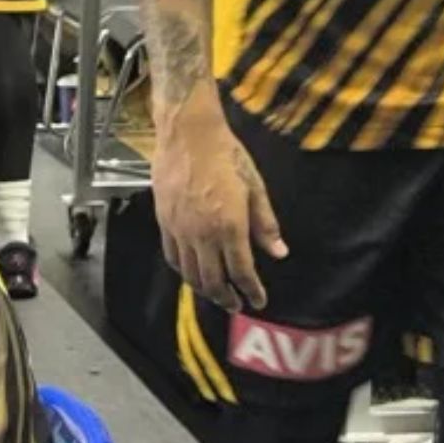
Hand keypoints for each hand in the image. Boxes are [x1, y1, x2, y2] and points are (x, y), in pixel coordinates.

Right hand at [152, 97, 287, 311]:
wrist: (188, 136)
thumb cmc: (226, 155)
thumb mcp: (255, 187)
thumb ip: (265, 224)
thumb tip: (278, 252)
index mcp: (230, 225)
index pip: (242, 270)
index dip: (251, 290)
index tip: (259, 301)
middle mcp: (202, 234)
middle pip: (213, 279)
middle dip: (226, 298)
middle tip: (236, 306)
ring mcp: (180, 230)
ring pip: (190, 273)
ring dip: (204, 289)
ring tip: (216, 295)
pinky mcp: (165, 223)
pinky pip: (173, 257)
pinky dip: (184, 272)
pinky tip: (192, 273)